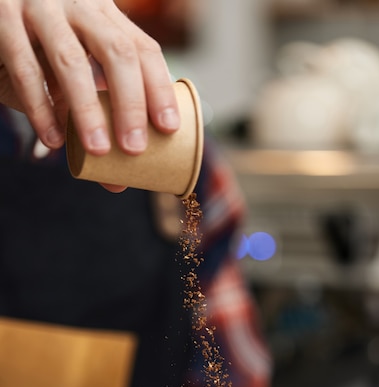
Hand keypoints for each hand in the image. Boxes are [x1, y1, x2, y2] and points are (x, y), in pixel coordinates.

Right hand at [0, 0, 179, 153]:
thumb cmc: (39, 54)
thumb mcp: (73, 79)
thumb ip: (94, 121)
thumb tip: (118, 182)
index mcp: (105, 15)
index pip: (143, 49)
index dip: (159, 89)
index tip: (169, 128)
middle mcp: (78, 5)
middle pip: (117, 52)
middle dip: (130, 104)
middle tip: (135, 148)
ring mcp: (40, 8)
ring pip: (71, 61)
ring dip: (87, 111)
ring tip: (98, 150)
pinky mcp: (3, 19)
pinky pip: (25, 70)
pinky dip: (40, 109)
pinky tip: (53, 140)